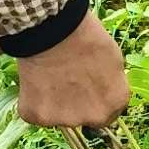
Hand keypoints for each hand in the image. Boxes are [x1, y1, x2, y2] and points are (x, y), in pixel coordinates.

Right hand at [11, 11, 129, 129]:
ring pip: (58, 116)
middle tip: (66, 78)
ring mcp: (64, 119)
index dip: (96, 97)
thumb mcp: (113, 60)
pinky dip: (33, 100)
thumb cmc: (86, 37)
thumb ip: (111, 84)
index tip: (87, 85)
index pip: (109, 112)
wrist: (54, 28)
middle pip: (83, 117)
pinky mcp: (37, 116)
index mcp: (115, 102)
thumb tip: (104, 91)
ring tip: (50, 74)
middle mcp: (93, 117)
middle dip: (76, 104)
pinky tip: (35, 79)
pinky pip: (35, 113)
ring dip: (54, 102)